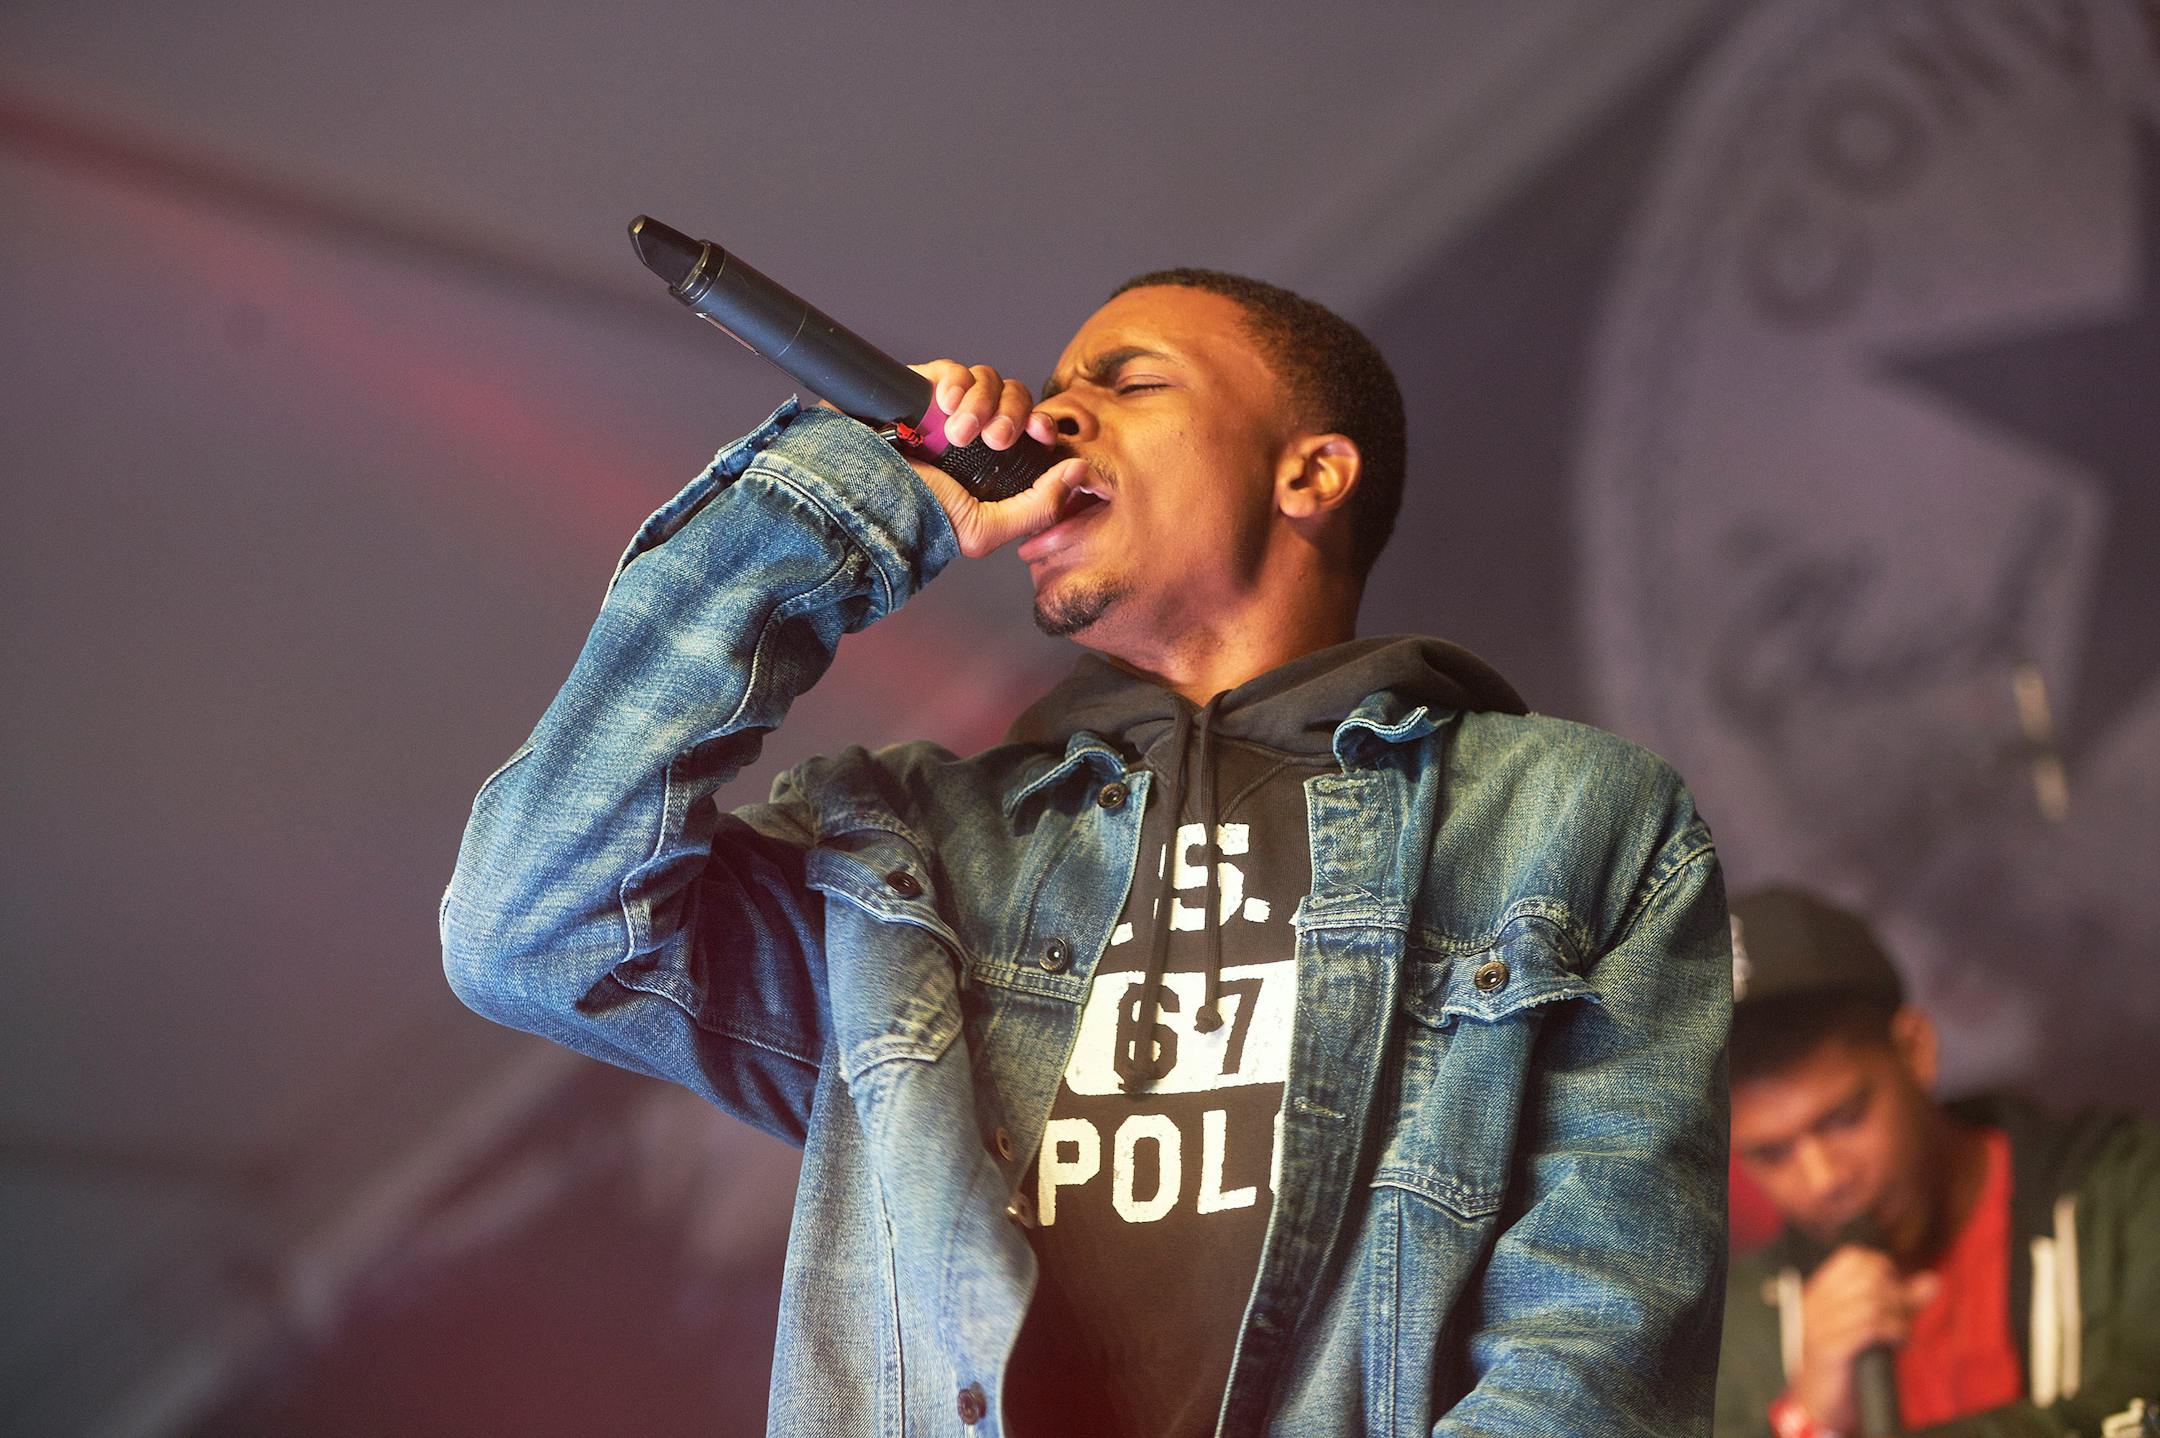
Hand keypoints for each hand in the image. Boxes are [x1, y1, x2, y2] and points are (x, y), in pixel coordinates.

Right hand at [903, 360, 1087, 557]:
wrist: (861, 499)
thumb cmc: (916, 519)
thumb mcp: (984, 529)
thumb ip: (1039, 506)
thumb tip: (1078, 470)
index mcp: (993, 465)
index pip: (1030, 430)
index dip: (1042, 424)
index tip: (1040, 434)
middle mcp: (973, 434)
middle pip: (1015, 398)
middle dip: (1012, 414)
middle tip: (996, 438)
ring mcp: (946, 410)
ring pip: (989, 380)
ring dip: (982, 403)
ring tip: (957, 432)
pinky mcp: (921, 389)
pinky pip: (955, 370)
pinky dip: (956, 384)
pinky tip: (943, 408)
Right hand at [1790, 1245, 1940, 1432]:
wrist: (1819, 1403)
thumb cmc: (1849, 1363)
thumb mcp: (1873, 1326)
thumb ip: (1901, 1302)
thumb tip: (1932, 1280)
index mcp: (1821, 1292)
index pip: (1853, 1257)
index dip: (1883, 1269)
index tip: (1895, 1293)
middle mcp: (1816, 1303)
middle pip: (1867, 1276)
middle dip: (1895, 1293)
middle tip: (1901, 1316)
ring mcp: (1819, 1325)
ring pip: (1871, 1300)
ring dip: (1898, 1316)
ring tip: (1899, 1332)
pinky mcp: (1828, 1349)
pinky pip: (1868, 1326)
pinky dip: (1892, 1330)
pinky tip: (1895, 1341)